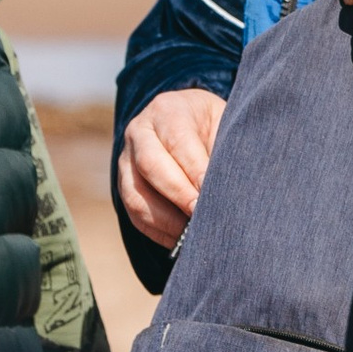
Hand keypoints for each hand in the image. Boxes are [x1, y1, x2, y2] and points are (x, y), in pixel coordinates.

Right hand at [116, 85, 227, 249]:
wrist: (188, 119)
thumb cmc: (213, 125)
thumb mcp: (223, 123)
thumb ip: (223, 149)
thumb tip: (228, 188)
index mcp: (167, 110)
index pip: (177, 140)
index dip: (194, 169)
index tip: (211, 194)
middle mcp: (140, 132)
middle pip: (150, 165)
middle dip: (178, 194)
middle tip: (201, 215)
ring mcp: (126, 160)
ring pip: (136, 193)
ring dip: (165, 219)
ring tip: (191, 236)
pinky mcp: (124, 185)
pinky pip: (133, 213)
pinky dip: (156, 231)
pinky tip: (179, 241)